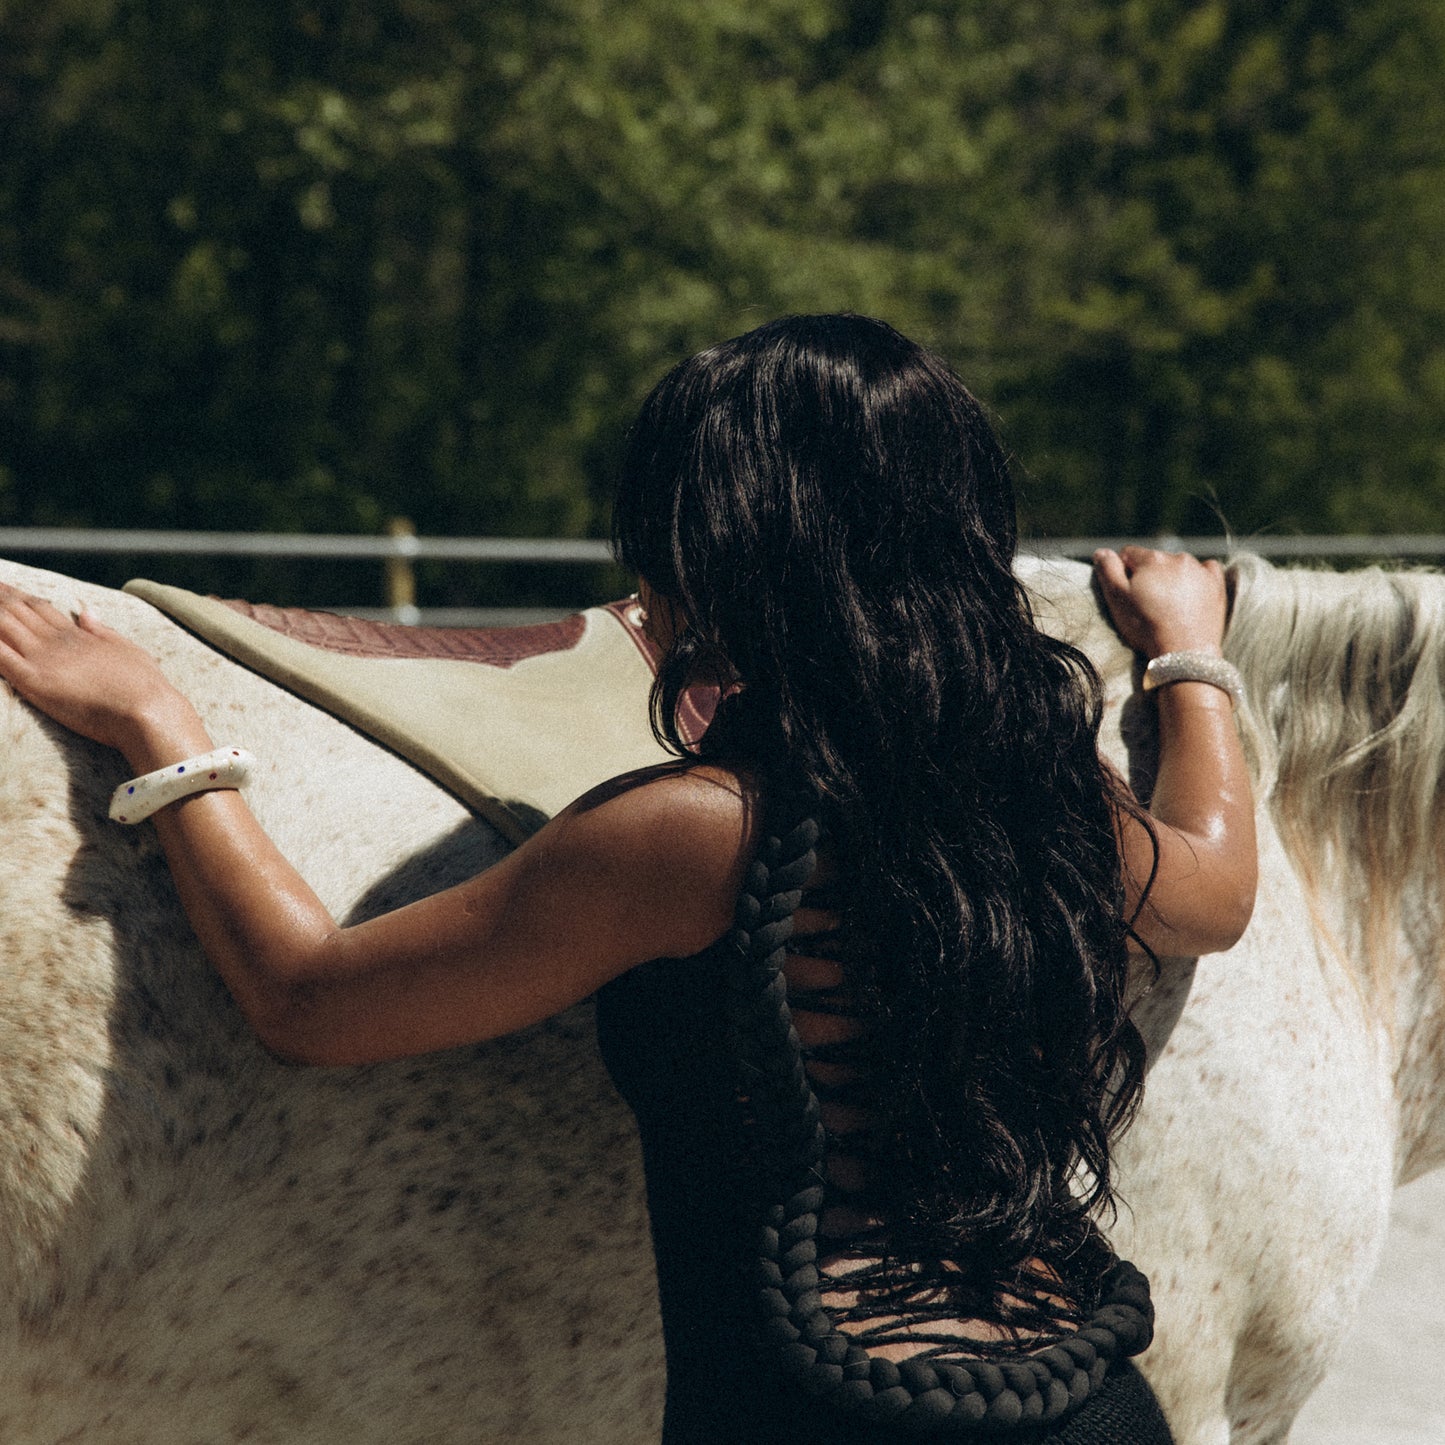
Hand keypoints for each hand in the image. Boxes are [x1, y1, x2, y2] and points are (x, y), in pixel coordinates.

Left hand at [0, 582, 199, 753]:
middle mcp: (57, 642)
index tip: (3, 588)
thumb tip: (85, 610)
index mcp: (79, 635)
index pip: (40, 608)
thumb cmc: (145, 685)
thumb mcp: (127, 649)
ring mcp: (44, 660)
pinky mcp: (35, 682)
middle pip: (16, 612)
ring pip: (4, 628)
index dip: (18, 596)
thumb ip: (102, 630)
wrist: (148, 709)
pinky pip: (0, 658)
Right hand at [1092, 546, 1227, 657]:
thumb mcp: (1117, 599)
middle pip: (1155, 560)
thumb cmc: (1146, 626)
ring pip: (1179, 566)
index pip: (1129, 554)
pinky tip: (1192, 592)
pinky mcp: (1216, 584)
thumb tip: (1102, 551)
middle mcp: (1177, 558)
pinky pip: (1207, 569)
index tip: (1128, 594)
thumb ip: (1108, 571)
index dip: (1124, 573)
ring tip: (1169, 605)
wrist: (1184, 652)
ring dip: (1172, 578)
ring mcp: (1200, 570)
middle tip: (1148, 604)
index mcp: (1151, 559)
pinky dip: (1198, 577)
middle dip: (1149, 576)